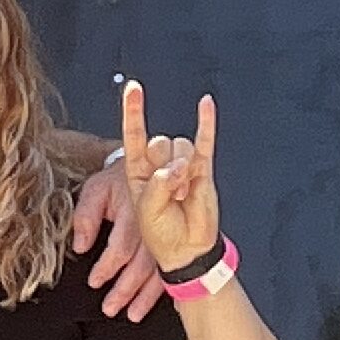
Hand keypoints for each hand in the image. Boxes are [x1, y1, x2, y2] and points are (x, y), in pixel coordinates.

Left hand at [74, 159, 167, 321]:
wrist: (151, 167)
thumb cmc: (120, 180)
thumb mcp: (96, 189)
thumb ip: (85, 216)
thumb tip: (80, 246)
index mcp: (134, 212)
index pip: (120, 247)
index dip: (107, 267)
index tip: (95, 282)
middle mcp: (153, 226)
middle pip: (141, 265)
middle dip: (125, 290)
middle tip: (111, 308)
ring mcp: (167, 235)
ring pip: (158, 271)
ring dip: (146, 296)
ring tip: (133, 314)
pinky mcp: (173, 241)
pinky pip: (170, 268)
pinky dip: (162, 288)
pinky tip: (155, 302)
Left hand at [120, 83, 220, 274]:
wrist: (186, 250)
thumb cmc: (162, 234)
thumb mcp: (147, 212)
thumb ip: (158, 185)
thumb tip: (179, 166)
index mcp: (137, 171)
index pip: (133, 135)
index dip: (133, 112)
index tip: (132, 89)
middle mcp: (158, 164)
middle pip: (160, 142)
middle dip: (166, 168)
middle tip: (171, 193)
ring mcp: (181, 165)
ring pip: (182, 146)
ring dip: (183, 171)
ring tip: (183, 194)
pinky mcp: (203, 169)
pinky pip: (205, 140)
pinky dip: (206, 122)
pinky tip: (206, 104)